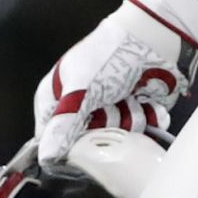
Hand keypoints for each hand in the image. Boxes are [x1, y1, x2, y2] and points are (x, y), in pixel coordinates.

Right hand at [33, 0, 197, 171]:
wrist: (153, 39)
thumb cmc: (108, 55)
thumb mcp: (81, 90)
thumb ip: (63, 126)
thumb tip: (45, 158)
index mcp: (57, 96)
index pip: (50, 137)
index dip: (64, 145)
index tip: (81, 142)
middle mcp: (81, 106)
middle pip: (87, 142)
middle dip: (104, 124)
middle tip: (110, 103)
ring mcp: (109, 109)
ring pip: (116, 136)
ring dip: (128, 117)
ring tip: (131, 95)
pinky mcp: (134, 112)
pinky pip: (139, 131)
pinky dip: (147, 116)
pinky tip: (148, 100)